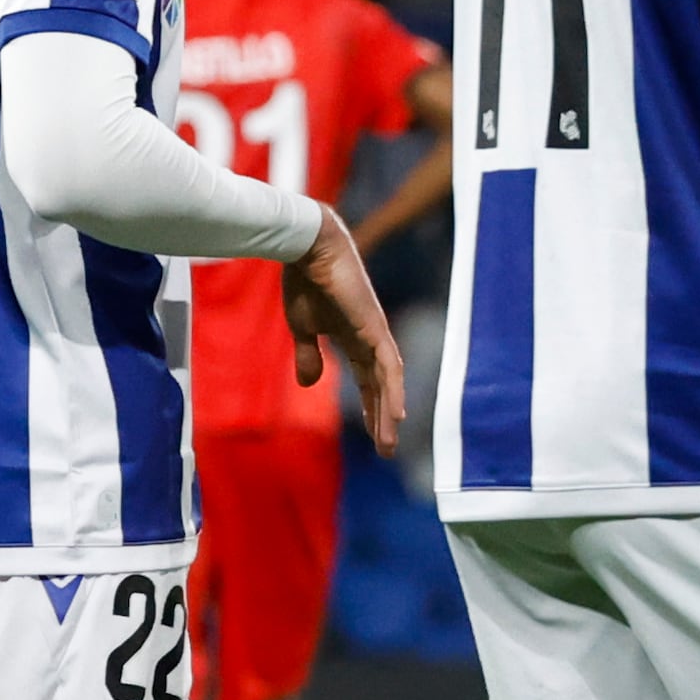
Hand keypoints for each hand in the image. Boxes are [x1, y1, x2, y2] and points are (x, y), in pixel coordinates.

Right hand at [281, 213, 407, 454]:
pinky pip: (388, 365)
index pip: (366, 381)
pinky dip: (393, 390)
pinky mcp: (374, 327)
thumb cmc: (304, 282)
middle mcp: (370, 340)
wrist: (308, 249)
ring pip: (388, 382)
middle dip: (382, 418)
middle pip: (381, 387)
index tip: (373, 432)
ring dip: (388, 414)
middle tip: (386, 449)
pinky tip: (396, 413)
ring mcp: (376, 333)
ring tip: (388, 444)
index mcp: (353, 340)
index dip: (370, 407)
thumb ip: (308, 355)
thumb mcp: (303, 328)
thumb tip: (308, 383)